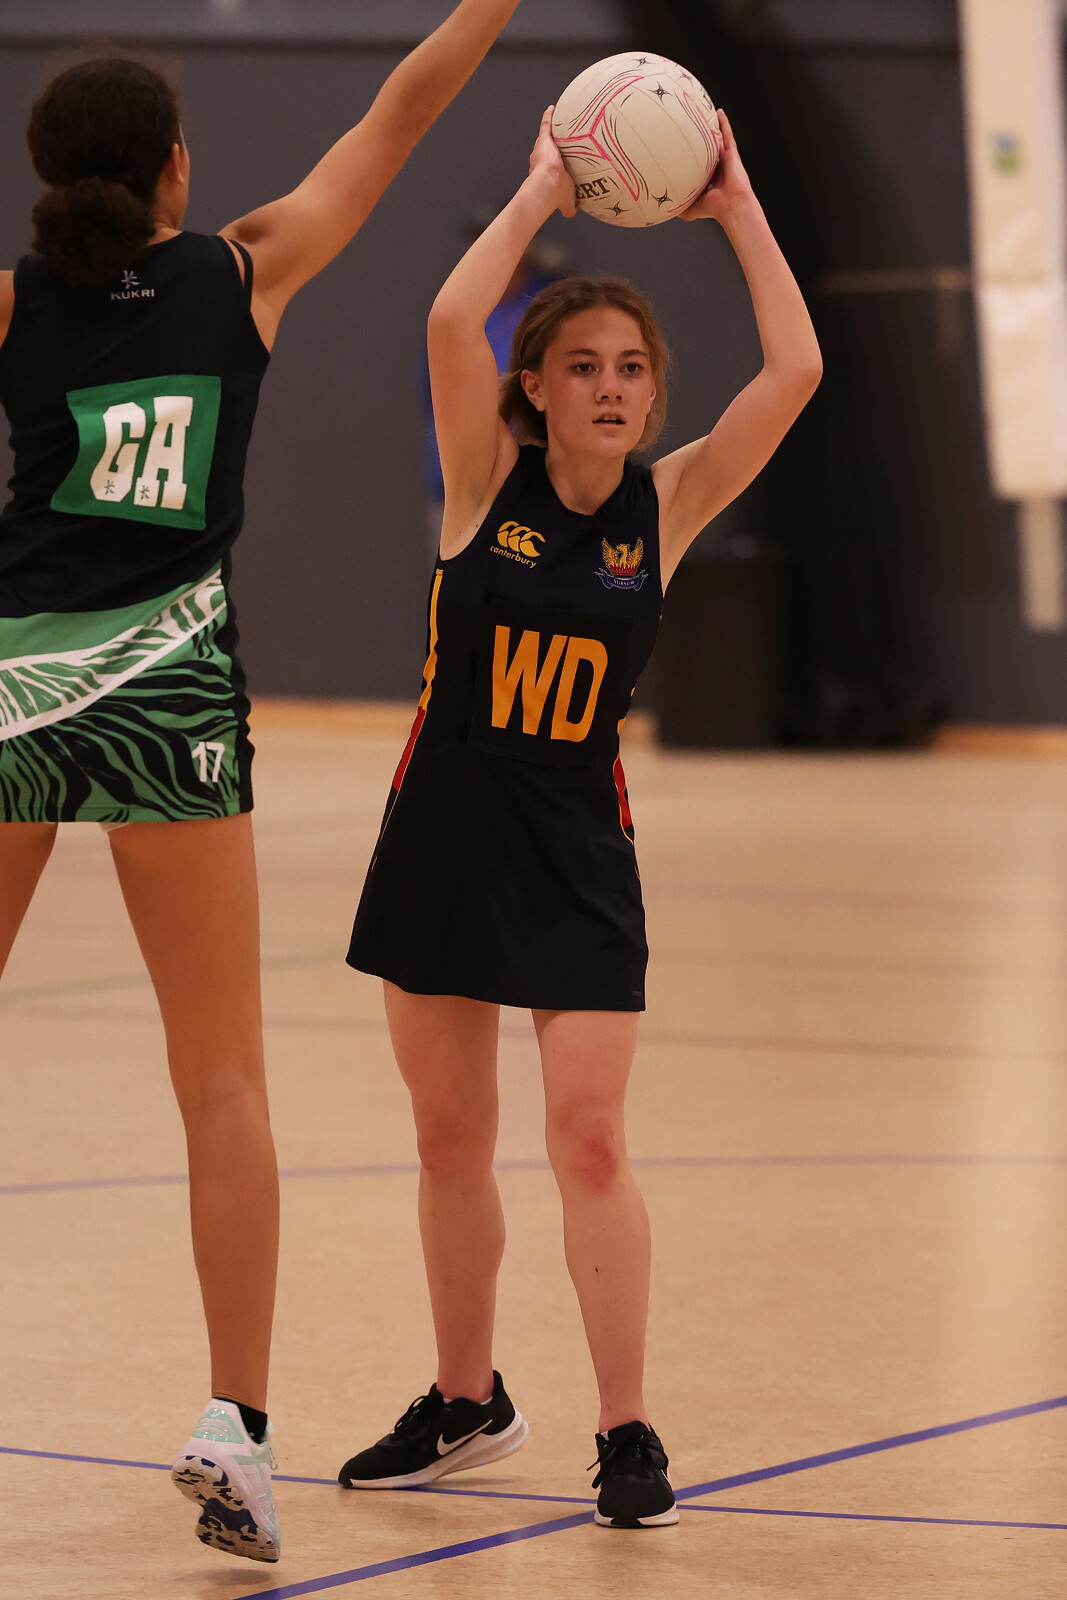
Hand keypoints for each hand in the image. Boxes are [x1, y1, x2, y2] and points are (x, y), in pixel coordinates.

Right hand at [528, 106, 576, 217]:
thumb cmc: (556, 194)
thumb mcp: (567, 201)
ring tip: (562, 122)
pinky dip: (549, 117)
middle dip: (554, 148)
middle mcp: (541, 161)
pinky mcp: (544, 141)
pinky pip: (546, 125)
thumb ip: (569, 205)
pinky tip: (553, 109)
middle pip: (548, 151)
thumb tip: (572, 212)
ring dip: (554, 132)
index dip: (556, 164)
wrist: (548, 185)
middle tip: (563, 143)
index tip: (559, 163)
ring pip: (549, 139)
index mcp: (547, 173)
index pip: (552, 167)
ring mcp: (542, 150)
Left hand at [682, 108, 754, 222]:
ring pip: (717, 140)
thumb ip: (678, 207)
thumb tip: (662, 209)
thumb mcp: (690, 210)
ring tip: (703, 115)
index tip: (679, 150)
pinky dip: (724, 123)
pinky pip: (727, 134)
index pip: (698, 166)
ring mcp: (725, 160)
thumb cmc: (714, 209)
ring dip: (712, 128)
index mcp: (708, 180)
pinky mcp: (732, 154)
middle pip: (707, 150)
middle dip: (700, 140)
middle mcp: (717, 168)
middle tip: (689, 128)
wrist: (730, 206)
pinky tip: (718, 112)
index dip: (690, 158)